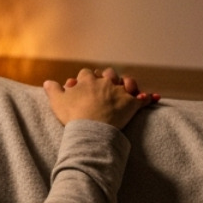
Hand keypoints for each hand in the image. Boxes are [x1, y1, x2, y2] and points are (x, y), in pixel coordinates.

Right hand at [42, 67, 159, 128]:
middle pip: (108, 73)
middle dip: (107, 77)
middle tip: (106, 84)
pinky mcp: (132, 104)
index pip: (87, 73)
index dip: (86, 78)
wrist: (90, 129)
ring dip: (127, 84)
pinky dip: (149, 98)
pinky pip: (143, 99)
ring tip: (127, 88)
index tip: (85, 83)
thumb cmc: (73, 115)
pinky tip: (155, 98)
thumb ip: (52, 90)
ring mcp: (120, 92)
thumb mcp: (57, 102)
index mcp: (88, 80)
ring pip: (126, 82)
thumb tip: (46, 82)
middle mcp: (105, 82)